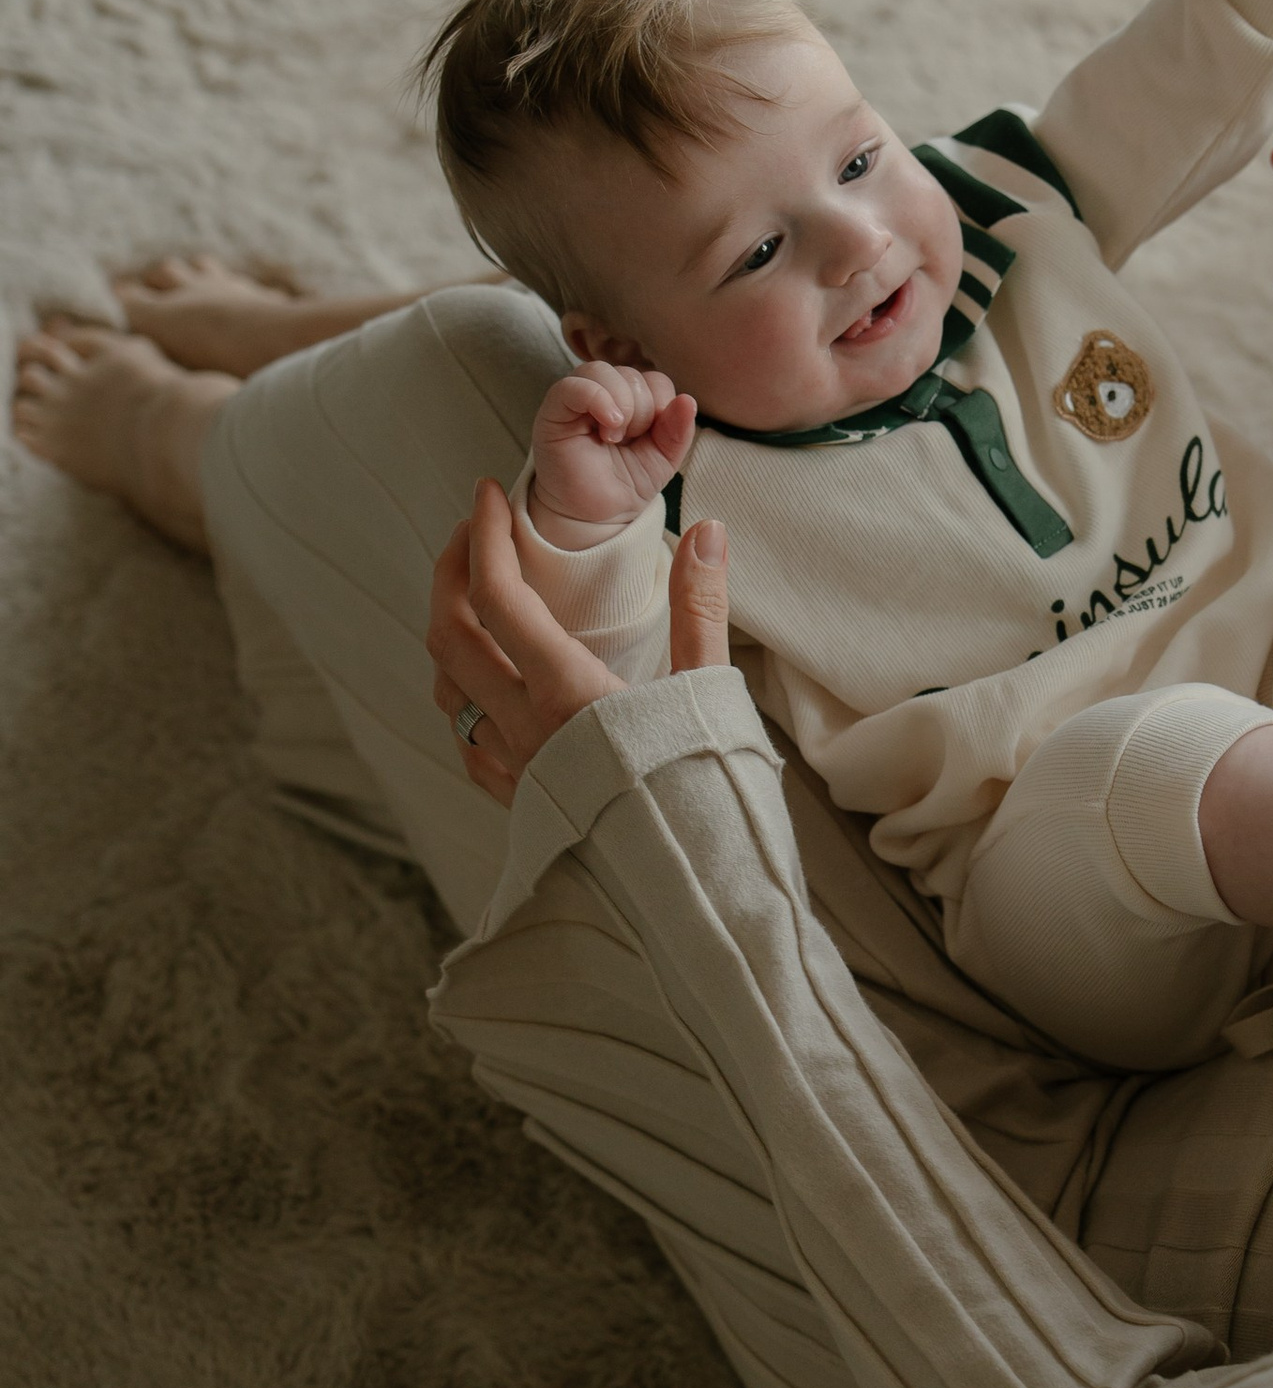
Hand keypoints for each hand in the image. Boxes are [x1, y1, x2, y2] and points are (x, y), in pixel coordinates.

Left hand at [429, 479, 729, 805]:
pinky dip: (463, 701)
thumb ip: (700, 609)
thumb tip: (703, 531)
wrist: (697, 893)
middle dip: (449, 572)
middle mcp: (525, 729)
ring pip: (446, 689)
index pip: (497, 596)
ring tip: (476, 603)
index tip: (490, 495)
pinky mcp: (520, 806)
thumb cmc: (709, 794)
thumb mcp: (711, 692)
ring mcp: (516, 771)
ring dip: (450, 635)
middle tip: (471, 532)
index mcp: (566, 693)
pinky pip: (466, 744)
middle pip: (449, 634)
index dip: (483, 536)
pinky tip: (487, 692)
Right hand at [526, 363, 694, 545]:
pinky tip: (609, 424)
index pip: (655, 379)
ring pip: (603, 371)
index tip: (650, 436)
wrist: (593, 516)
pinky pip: (574, 385)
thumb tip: (688, 400)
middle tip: (626, 441)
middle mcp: (604, 393)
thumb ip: (677, 432)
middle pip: (631, 374)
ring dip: (620, 406)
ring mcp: (577, 399)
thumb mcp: (662, 460)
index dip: (661, 403)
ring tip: (612, 437)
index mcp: (632, 401)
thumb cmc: (624, 485)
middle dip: (641, 410)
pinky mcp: (554, 410)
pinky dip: (597, 399)